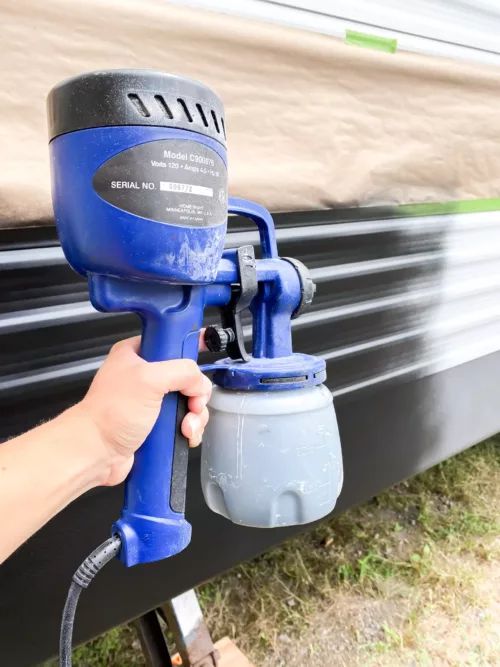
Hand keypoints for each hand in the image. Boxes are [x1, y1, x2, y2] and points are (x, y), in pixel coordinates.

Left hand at [77, 335, 211, 486]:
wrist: (96, 453)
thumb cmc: (110, 413)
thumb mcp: (149, 379)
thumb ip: (183, 371)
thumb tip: (199, 383)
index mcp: (137, 353)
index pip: (172, 341)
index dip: (191, 347)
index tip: (206, 350)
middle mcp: (145, 375)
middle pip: (187, 377)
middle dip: (196, 395)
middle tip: (192, 405)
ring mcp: (151, 401)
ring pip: (189, 401)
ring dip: (195, 416)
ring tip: (185, 428)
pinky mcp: (156, 424)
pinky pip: (184, 421)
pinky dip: (190, 430)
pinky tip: (186, 436)